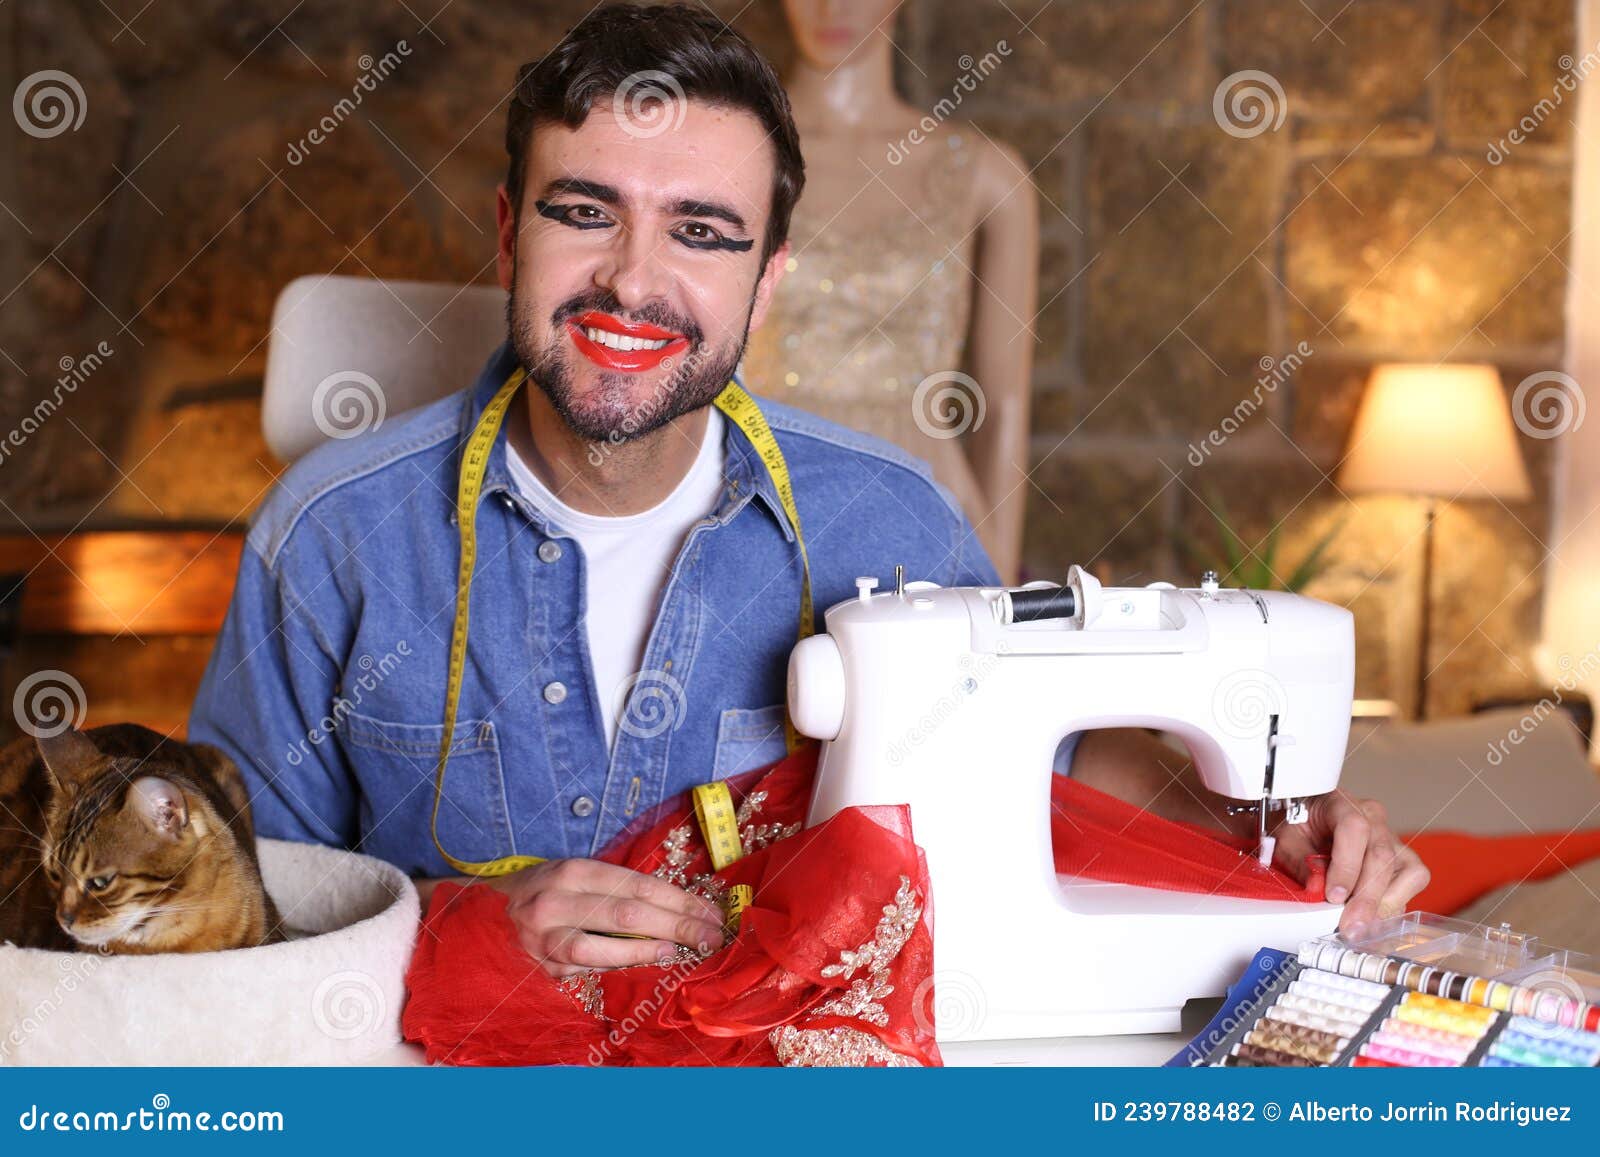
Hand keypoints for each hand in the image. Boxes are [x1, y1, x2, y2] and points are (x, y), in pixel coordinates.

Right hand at [495, 858, 725, 977]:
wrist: (490, 913)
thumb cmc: (550, 890)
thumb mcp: (581, 876)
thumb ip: (622, 889)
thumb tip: (682, 907)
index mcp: (574, 872)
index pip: (638, 885)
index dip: (680, 900)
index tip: (711, 912)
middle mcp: (557, 902)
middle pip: (628, 914)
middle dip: (678, 925)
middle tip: (712, 936)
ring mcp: (547, 938)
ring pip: (603, 948)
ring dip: (648, 950)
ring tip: (679, 952)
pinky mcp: (544, 968)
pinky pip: (588, 969)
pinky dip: (620, 966)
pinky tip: (645, 964)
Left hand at [1273, 791, 1429, 932]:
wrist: (1308, 816)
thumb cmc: (1298, 824)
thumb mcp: (1285, 838)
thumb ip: (1300, 861)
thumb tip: (1318, 887)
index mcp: (1341, 804)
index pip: (1354, 829)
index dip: (1347, 866)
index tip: (1334, 896)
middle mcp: (1373, 817)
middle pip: (1382, 856)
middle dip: (1367, 898)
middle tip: (1350, 926)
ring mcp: (1391, 836)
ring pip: (1407, 870)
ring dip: (1385, 903)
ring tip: (1362, 924)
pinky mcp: (1402, 856)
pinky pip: (1414, 879)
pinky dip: (1396, 902)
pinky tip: (1374, 915)